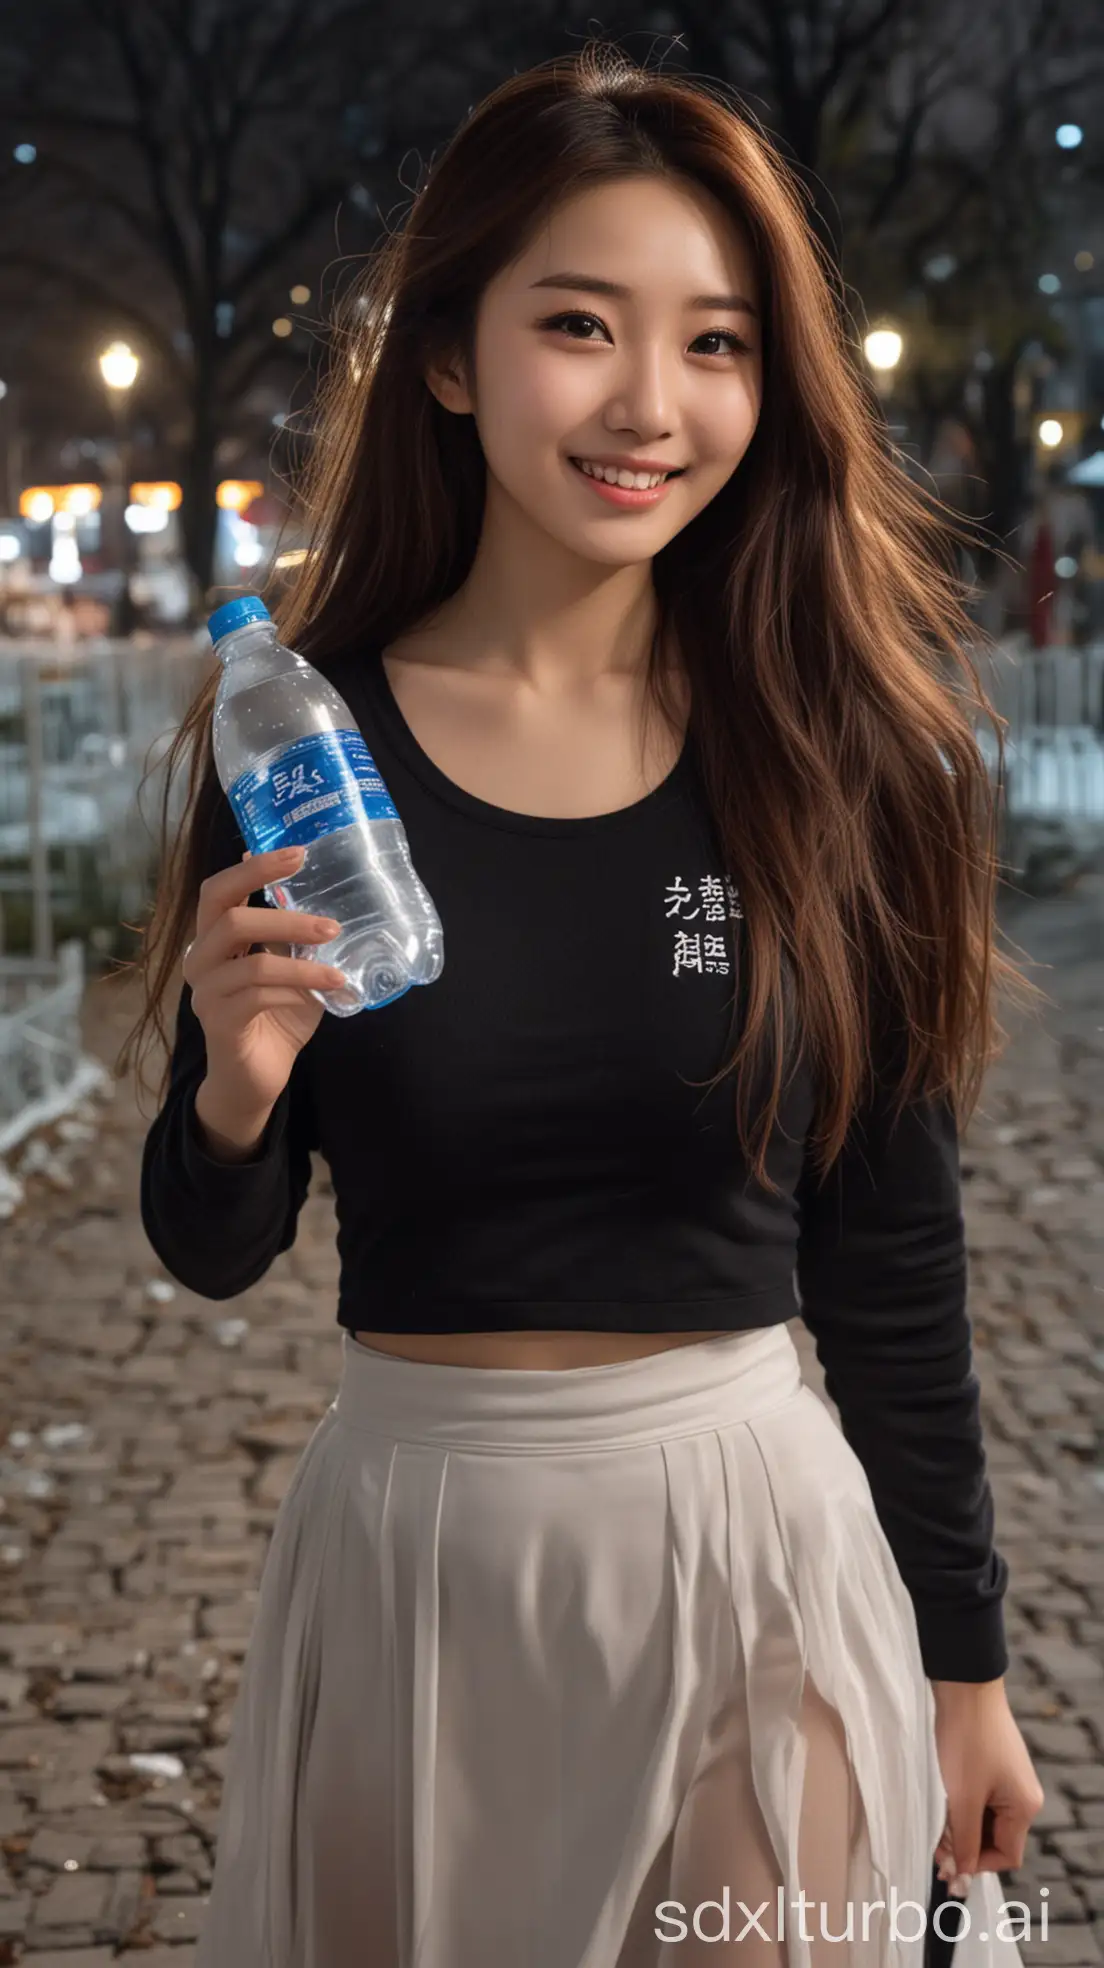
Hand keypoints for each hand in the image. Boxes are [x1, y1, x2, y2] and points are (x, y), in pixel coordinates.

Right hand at [183, 842, 345, 1124]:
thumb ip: (292, 935)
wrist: (257, 1077)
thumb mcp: (290, 966)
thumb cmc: (275, 1016)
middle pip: (229, 918)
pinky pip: (258, 997)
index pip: (220, 889)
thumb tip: (310, 888)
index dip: (255, 868)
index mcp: (213, 938)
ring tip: (338, 969)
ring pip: (252, 963)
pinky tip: (324, 994)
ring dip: (302, 964)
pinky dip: (296, 991)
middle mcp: (200, 960)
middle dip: (283, 915)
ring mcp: (206, 993)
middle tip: (331, 925)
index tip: (299, 853)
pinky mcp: (220, 1024)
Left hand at [931, 1678, 1044, 1895]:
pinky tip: (941, 1799)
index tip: (946, 1864)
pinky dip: (961, 1805)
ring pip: (983, 1819)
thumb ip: (964, 1840)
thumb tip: (963, 1876)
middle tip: (934, 1847)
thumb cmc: (966, 1740)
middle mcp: (1022, 1795)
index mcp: (1024, 1806)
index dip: (975, 1864)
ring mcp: (1008, 1779)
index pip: (1006, 1856)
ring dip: (960, 1825)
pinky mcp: (992, 1765)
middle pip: (995, 1839)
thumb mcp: (962, 1796)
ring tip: (934, 1822)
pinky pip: (979, 1798)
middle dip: (965, 1845)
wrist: (963, 1686)